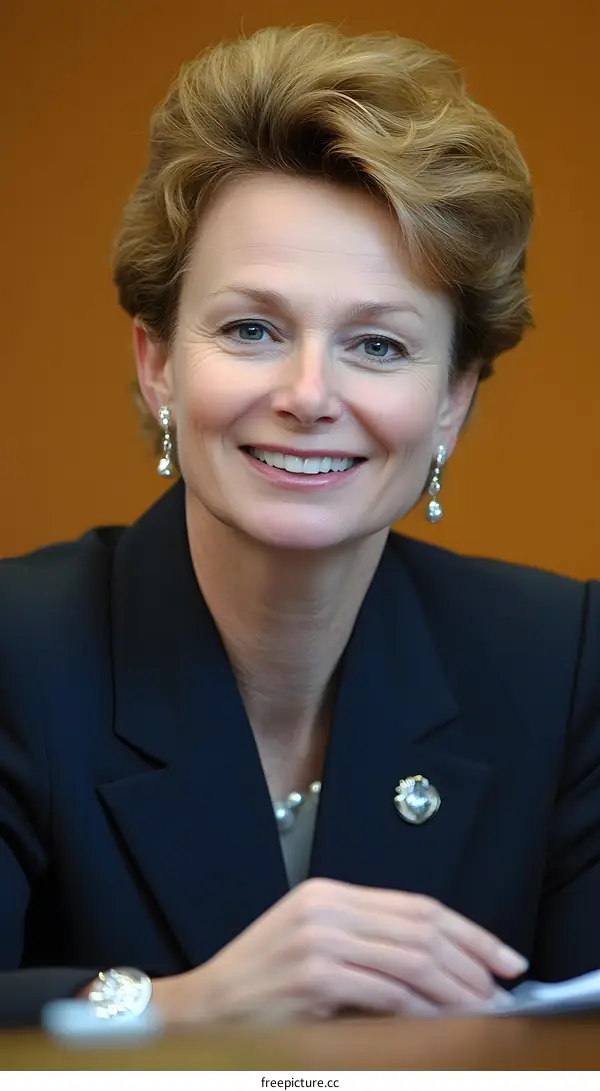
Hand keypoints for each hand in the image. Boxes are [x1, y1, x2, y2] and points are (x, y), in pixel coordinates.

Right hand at [152, 877, 527, 1024]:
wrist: (204, 1007)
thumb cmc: (262, 983)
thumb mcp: (318, 946)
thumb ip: (371, 946)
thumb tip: (443, 969)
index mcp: (330, 893)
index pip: (417, 905)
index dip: (469, 931)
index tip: (503, 957)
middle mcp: (326, 906)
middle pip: (421, 927)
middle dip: (470, 962)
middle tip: (499, 991)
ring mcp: (319, 938)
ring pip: (411, 959)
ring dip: (455, 990)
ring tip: (480, 1011)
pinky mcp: (314, 975)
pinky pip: (386, 992)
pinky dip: (422, 1011)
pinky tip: (441, 1025)